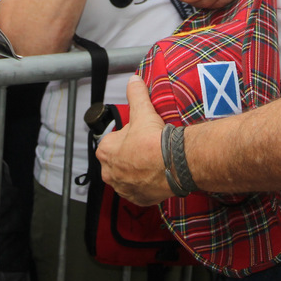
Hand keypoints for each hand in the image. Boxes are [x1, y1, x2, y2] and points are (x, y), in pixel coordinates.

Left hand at [97, 75, 173, 205]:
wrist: (174, 164)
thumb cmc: (154, 142)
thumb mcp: (143, 111)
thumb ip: (136, 94)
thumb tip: (134, 81)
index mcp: (105, 151)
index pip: (111, 141)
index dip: (125, 136)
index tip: (137, 134)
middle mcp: (110, 173)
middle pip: (117, 160)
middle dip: (129, 155)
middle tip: (146, 147)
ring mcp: (124, 188)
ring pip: (127, 177)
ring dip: (136, 171)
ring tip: (153, 161)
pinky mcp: (138, 199)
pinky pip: (139, 191)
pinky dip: (146, 185)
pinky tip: (156, 176)